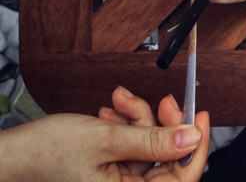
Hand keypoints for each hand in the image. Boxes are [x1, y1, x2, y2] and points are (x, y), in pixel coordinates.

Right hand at [0, 87, 209, 181]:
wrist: (17, 151)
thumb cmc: (49, 151)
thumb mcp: (107, 139)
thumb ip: (153, 140)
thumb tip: (191, 137)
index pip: (182, 180)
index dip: (197, 147)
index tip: (199, 115)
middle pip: (168, 157)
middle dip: (162, 123)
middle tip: (161, 100)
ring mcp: (120, 181)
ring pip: (151, 144)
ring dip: (139, 118)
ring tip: (119, 102)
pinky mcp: (114, 168)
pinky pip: (134, 143)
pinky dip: (127, 123)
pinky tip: (112, 110)